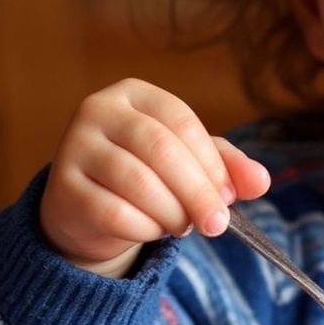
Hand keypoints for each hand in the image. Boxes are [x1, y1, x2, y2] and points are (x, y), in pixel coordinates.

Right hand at [40, 78, 270, 277]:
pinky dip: (145, 228)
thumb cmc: (147, 176)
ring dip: (172, 212)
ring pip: (138, 182)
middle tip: (217, 224)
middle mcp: (98, 110)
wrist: (88, 210)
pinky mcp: (62, 187)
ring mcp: (74, 146)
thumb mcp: (190, 164)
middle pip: (160, 148)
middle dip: (198, 192)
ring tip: (182, 225)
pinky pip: (114, 212)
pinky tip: (152, 230)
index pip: (180, 120)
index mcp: (134, 94)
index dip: (211, 162)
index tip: (229, 196)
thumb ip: (227, 167)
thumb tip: (260, 181)